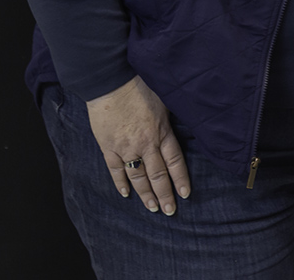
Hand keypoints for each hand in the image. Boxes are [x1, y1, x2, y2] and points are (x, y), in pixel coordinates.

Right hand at [86, 76, 190, 214]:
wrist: (110, 81)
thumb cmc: (140, 86)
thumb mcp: (164, 100)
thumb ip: (171, 118)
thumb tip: (181, 126)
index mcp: (161, 131)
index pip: (175, 162)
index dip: (180, 179)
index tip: (185, 194)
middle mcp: (145, 143)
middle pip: (157, 175)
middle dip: (164, 194)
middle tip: (169, 211)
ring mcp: (125, 147)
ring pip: (137, 176)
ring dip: (145, 194)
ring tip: (152, 208)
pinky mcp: (108, 146)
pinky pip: (115, 169)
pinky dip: (120, 183)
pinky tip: (126, 194)